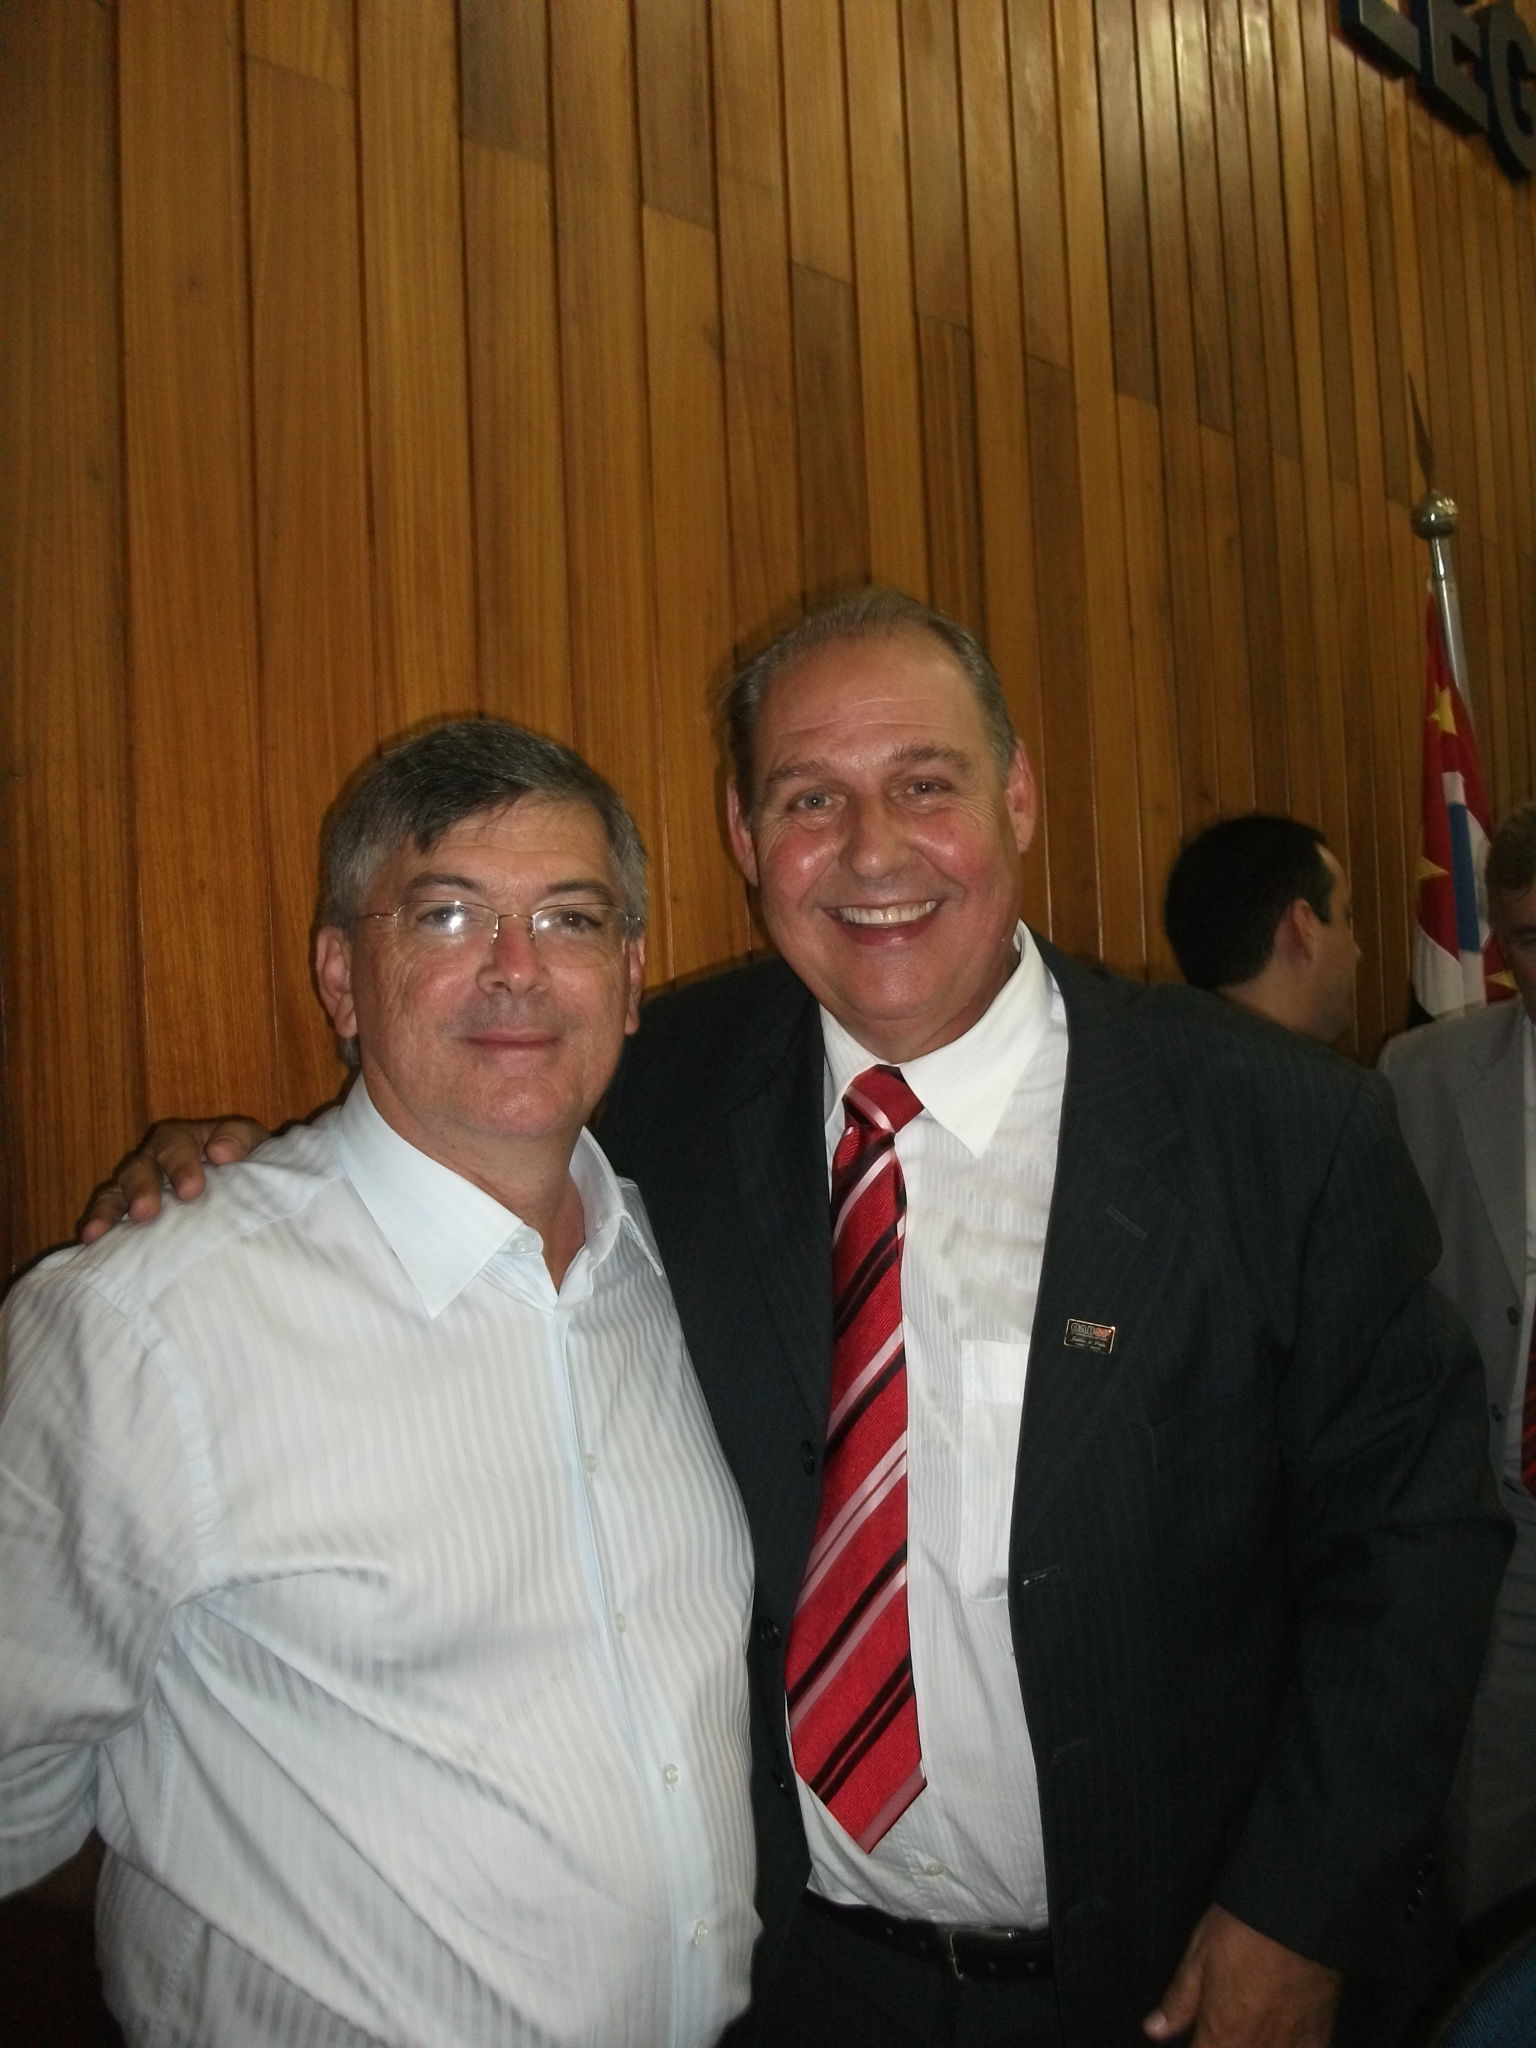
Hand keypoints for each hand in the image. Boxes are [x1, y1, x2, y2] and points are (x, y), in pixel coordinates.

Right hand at [77, 1117, 269, 1242]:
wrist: (246, 1188)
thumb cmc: (246, 1163)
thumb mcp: (252, 1144)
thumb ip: (239, 1141)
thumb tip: (219, 1152)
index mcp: (183, 1140)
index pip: (175, 1144)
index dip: (180, 1164)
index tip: (191, 1190)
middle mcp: (153, 1160)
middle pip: (139, 1168)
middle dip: (141, 1189)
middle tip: (145, 1211)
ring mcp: (136, 1187)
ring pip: (115, 1192)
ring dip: (109, 1211)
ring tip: (100, 1232)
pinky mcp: (128, 1214)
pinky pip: (107, 1217)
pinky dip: (97, 1227)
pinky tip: (89, 1243)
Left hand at [1145, 1905, 1340, 2047]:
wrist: (1300, 1914)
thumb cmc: (1241, 1931)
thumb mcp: (1198, 1957)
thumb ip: (1179, 2001)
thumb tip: (1154, 2029)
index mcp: (1222, 2035)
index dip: (1196, 2047)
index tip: (1198, 2036)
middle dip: (1223, 2046)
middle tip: (1223, 2025)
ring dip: (1252, 2047)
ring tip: (1246, 2028)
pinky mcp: (1319, 2038)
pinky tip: (1280, 2039)